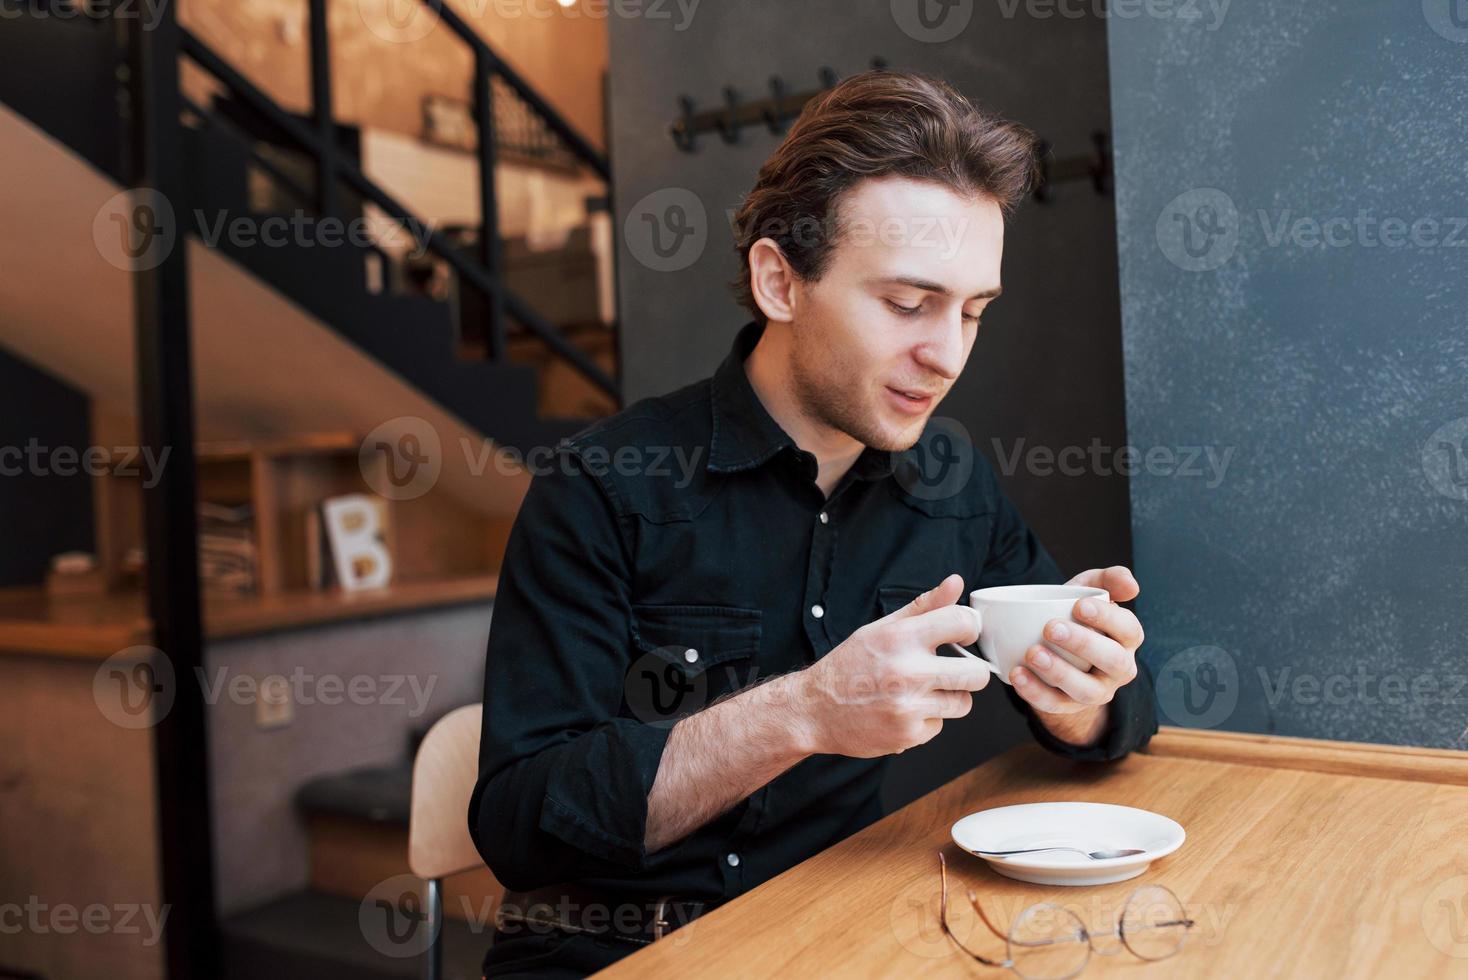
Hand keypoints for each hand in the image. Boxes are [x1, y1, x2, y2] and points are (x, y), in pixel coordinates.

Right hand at [793, 573, 990, 757]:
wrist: (815, 709)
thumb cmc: (849, 665)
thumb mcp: (882, 628)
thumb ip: (925, 606)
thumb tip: (955, 583)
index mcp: (901, 638)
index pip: (963, 622)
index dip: (970, 628)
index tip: (963, 636)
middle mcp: (908, 672)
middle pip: (977, 674)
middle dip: (971, 671)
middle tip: (953, 669)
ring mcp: (909, 707)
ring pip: (963, 703)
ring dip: (949, 697)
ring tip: (922, 691)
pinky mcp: (909, 734)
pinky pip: (939, 725)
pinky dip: (927, 719)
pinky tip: (904, 710)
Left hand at [1009, 566, 1143, 716]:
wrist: (1055, 643)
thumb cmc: (1075, 612)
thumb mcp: (1090, 588)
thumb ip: (1110, 579)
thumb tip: (1132, 586)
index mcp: (1127, 638)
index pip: (1129, 629)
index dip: (1107, 619)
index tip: (1079, 605)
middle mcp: (1119, 668)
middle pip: (1112, 661)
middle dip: (1083, 644)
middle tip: (1051, 628)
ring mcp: (1096, 690)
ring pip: (1086, 690)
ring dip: (1059, 672)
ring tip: (1032, 653)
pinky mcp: (1070, 705)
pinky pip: (1055, 704)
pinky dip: (1035, 692)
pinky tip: (1017, 674)